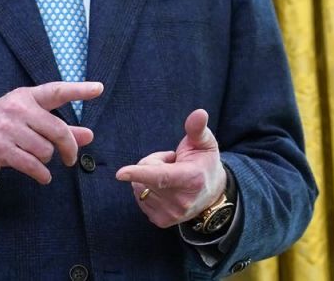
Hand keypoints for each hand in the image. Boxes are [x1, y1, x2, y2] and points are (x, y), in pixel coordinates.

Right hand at [0, 81, 102, 183]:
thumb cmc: (2, 126)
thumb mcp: (28, 119)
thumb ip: (60, 127)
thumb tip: (89, 135)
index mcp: (26, 96)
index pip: (56, 91)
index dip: (78, 90)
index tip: (98, 89)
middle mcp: (17, 108)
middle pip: (57, 129)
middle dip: (68, 147)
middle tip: (70, 158)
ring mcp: (7, 128)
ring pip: (45, 150)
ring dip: (47, 160)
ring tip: (40, 160)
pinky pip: (32, 165)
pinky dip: (42, 174)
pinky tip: (43, 176)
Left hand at [115, 109, 226, 227]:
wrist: (213, 195)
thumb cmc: (205, 163)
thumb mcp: (205, 143)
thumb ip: (197, 128)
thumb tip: (199, 112)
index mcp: (191, 179)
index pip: (162, 176)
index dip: (140, 172)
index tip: (120, 173)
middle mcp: (181, 201)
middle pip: (146, 174)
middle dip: (153, 163)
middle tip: (172, 163)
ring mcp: (171, 214)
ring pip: (140, 186)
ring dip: (149, 178)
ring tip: (170, 177)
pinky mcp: (162, 221)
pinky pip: (139, 198)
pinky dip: (148, 190)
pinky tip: (165, 189)